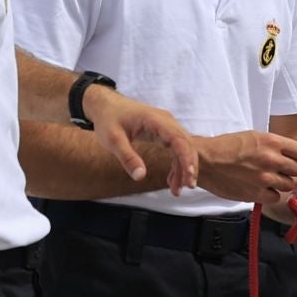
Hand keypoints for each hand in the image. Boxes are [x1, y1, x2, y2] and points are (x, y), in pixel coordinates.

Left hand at [85, 86, 199, 194]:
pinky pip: (176, 149)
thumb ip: (128, 157)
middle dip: (189, 166)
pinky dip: (177, 164)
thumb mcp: (113, 140)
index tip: (190, 175)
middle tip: (187, 187)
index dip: (186, 157)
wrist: (106, 106)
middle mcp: (166, 121)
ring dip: (183, 168)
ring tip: (177, 190)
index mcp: (155, 120)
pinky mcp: (164, 132)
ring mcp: (167, 126)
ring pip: (183, 148)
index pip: (178, 138)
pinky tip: (172, 180)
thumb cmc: (109, 120)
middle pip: (186, 144)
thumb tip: (140, 177)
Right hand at [197, 129, 296, 204]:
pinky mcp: (255, 194)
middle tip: (284, 171)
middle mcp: (271, 160)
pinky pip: (276, 197)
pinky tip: (263, 188)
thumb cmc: (229, 146)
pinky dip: (271, 194)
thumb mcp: (256, 136)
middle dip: (294, 171)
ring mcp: (264, 178)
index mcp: (273, 142)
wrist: (206, 161)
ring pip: (290, 185)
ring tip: (271, 179)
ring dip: (283, 183)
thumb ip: (278, 145)